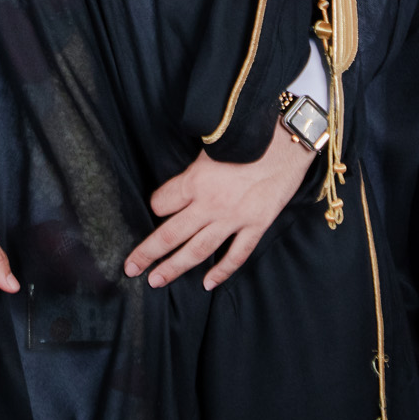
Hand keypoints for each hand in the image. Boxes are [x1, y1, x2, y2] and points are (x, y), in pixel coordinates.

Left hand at [124, 120, 315, 291]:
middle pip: (171, 234)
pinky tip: (208, 283)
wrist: (287, 140)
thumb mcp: (211, 146)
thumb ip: (195, 169)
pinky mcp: (256, 225)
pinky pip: (236, 254)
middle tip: (131, 268)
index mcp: (195, 181)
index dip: (155, 207)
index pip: (162, 203)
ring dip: (175, 267)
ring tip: (156, 281)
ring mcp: (234, 218)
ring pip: (198, 250)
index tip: (156, 209)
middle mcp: (210, 205)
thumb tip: (183, 184)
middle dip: (148, 253)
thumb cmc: (248, 136)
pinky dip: (222, 271)